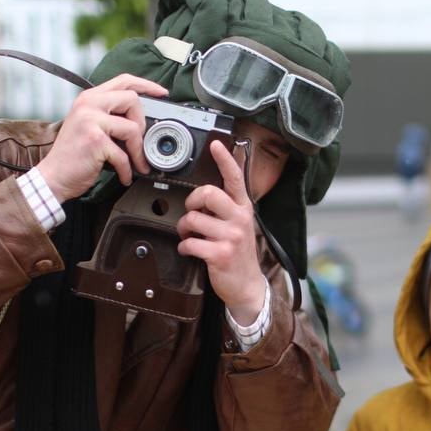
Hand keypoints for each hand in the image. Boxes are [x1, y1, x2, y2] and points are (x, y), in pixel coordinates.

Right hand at [37, 74, 167, 201]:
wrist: (53, 176)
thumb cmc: (73, 155)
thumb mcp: (89, 125)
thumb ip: (110, 115)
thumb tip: (141, 118)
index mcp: (89, 97)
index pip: (123, 80)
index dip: (146, 85)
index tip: (161, 93)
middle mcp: (88, 104)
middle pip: (132, 100)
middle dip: (143, 124)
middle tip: (139, 142)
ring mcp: (90, 120)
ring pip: (133, 128)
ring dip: (139, 151)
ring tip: (136, 163)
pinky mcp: (95, 140)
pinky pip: (124, 154)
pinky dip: (127, 170)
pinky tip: (124, 175)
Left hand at [176, 140, 266, 322]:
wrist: (247, 285)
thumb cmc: (238, 253)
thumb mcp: (239, 225)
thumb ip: (226, 207)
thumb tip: (204, 192)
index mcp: (243, 208)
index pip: (235, 178)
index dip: (224, 159)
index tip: (215, 145)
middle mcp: (239, 219)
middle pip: (208, 193)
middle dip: (191, 202)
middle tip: (192, 213)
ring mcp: (231, 237)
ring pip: (193, 219)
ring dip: (184, 229)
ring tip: (190, 235)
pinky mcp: (220, 254)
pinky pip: (190, 243)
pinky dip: (184, 247)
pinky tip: (190, 250)